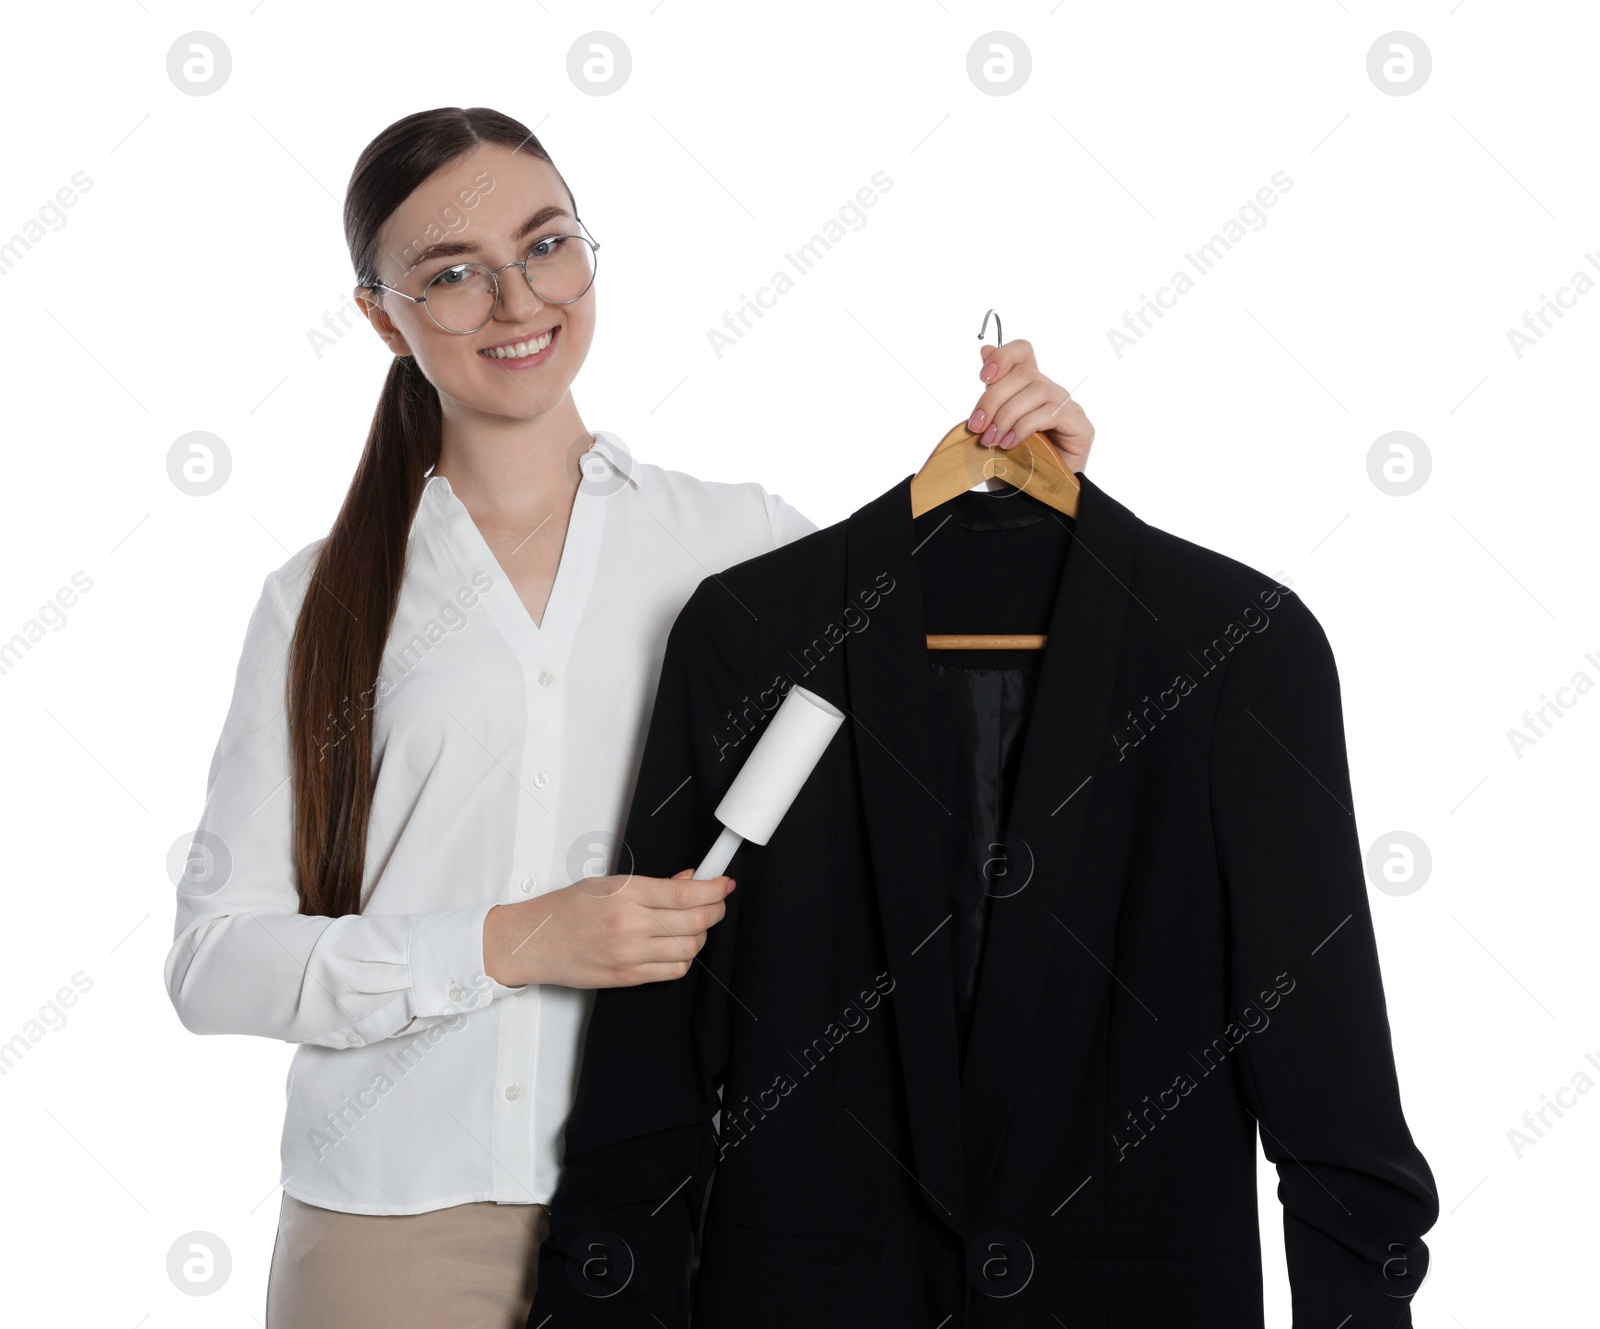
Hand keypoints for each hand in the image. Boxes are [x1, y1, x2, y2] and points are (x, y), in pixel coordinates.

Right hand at [483, 869, 734, 988]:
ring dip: (701, 935)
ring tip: (694, 924)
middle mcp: (630, 924)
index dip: (714, 889)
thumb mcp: (607, 883)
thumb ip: (653, 885)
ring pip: (690, 948)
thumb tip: (690, 881)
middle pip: (695, 922)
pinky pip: (673, 971)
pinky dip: (684, 958)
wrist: (534, 942)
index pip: (686, 894)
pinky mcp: (627, 978)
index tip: (724, 884)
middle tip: (717, 903)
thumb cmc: (566, 908)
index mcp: (625, 893)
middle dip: (716, 911)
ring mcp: (629, 954)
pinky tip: (676, 947)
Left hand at [967, 338, 1093, 473]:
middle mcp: (1052, 392)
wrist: (1031, 501)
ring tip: (992, 440)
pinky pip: (1050, 413)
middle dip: (993, 399)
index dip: (1004, 356)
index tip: (983, 377)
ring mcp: (1069, 407)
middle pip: (1024, 374)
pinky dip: (1024, 427)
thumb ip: (991, 394)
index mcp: (1030, 388)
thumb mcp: (993, 427)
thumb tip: (984, 350)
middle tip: (978, 426)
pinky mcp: (1080, 426)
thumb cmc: (1013, 465)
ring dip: (1007, 415)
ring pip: (1036, 391)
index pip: (1023, 352)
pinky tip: (1010, 444)